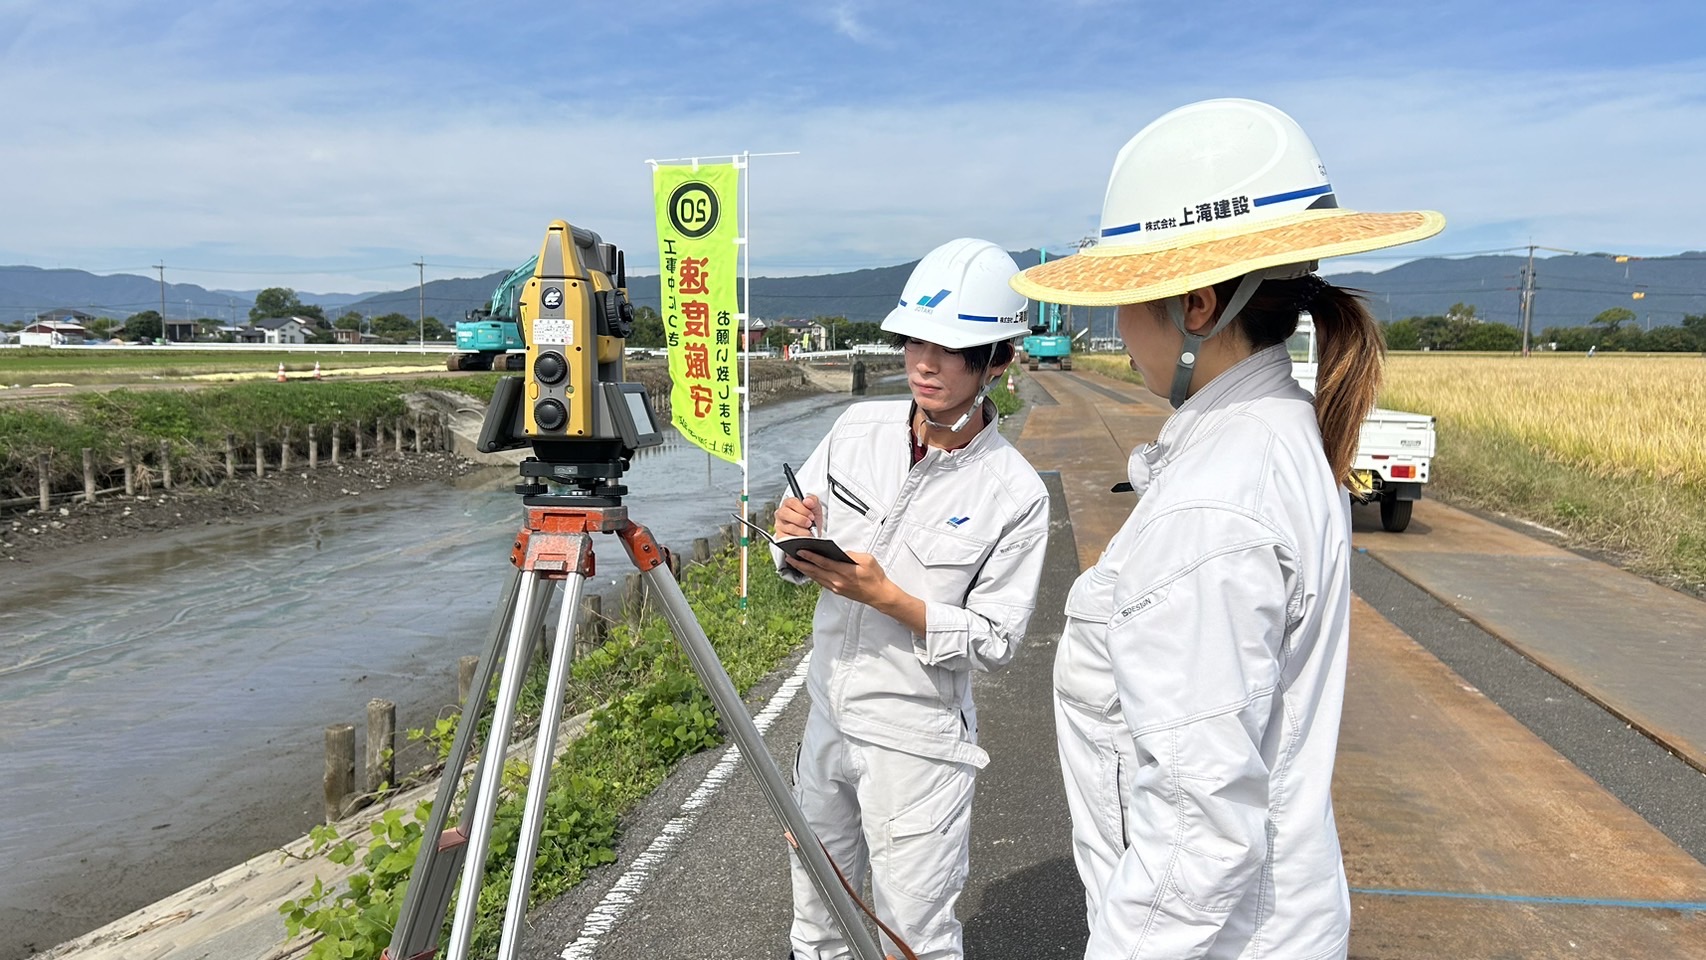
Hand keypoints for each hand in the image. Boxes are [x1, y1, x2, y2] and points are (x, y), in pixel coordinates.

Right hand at [776, 495, 820, 539]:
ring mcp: (780, 525)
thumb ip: (813, 501)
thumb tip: (807, 501)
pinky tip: (802, 537)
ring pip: (788, 527)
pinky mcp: (780, 536)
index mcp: (789, 503)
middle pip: (785, 513)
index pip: (791, 502)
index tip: (811, 515)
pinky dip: (797, 538)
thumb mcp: (815, 507)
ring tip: (808, 531)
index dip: (803, 509)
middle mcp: (782, 513)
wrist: (814, 533)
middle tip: (809, 524)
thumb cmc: (811, 519)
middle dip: (800, 519)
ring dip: (801, 530)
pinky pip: (787, 537)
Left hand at [790, 550, 926, 633]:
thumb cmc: (875, 577)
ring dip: (804, 570)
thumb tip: (839, 552)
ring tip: (794, 563)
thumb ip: (851, 554)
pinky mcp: (836, 591)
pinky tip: (807, 571)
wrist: (880, 595)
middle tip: (789, 557)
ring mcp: (836, 587)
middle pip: (815, 571)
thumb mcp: (867, 559)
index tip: (800, 551)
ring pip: (816, 577)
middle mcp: (838, 581)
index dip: (810, 557)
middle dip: (800, 564)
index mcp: (845, 572)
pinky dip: (812, 576)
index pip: (824, 563)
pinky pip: (821, 582)